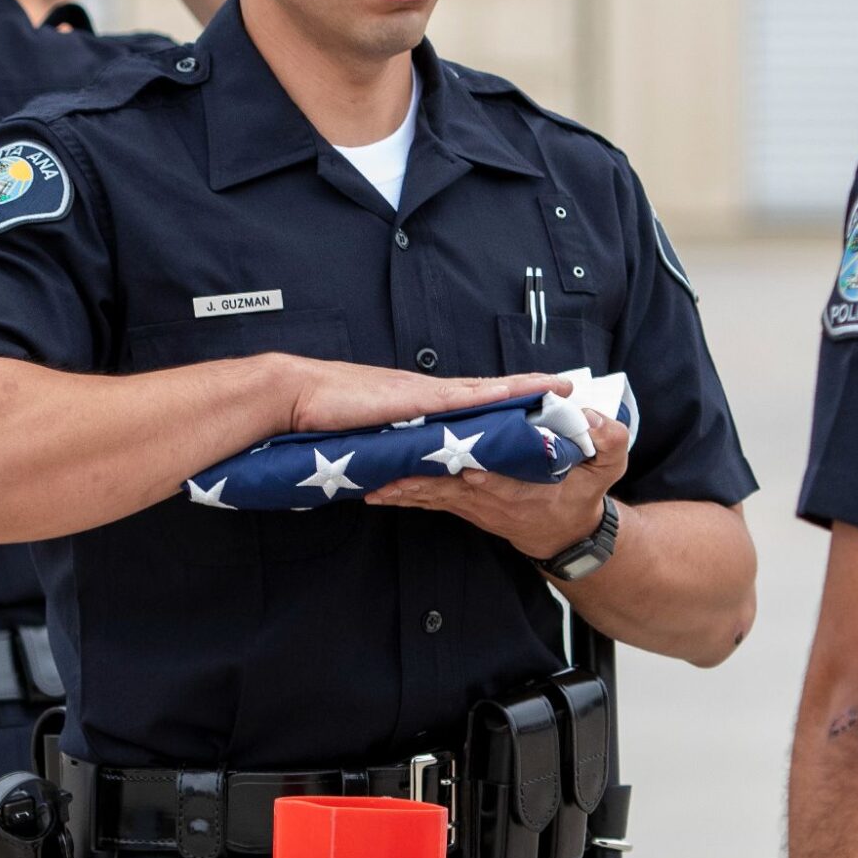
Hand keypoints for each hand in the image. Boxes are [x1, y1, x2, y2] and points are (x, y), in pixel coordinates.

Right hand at [278, 356, 567, 436]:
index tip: (529, 396)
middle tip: (563, 387)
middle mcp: (423, 393)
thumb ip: (382, 449)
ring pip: (482, 390)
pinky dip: (491, 396)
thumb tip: (391, 469)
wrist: (295, 394)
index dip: (499, 397)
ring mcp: (420, 393)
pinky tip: (517, 394)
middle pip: (485, 390)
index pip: (466, 398)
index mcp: (413, 402)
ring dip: (519, 390)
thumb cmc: (319, 417)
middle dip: (524, 389)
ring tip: (557, 388)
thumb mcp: (362, 438)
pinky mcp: (413, 400)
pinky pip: (462, 398)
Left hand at [368, 407, 629, 560]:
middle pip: (448, 483)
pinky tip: (374, 490)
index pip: (491, 474)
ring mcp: (472, 503)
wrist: (567, 535)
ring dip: (401, 487)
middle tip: (387, 464)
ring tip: (368, 480)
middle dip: (418, 474)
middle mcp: (489, 496)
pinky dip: (402, 495)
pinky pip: (428, 499)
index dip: (470, 466)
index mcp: (520, 485)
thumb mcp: (609, 465)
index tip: (450, 458)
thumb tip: (592, 418)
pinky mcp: (462, 504)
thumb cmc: (584, 495)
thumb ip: (608, 440)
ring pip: (432, 493)